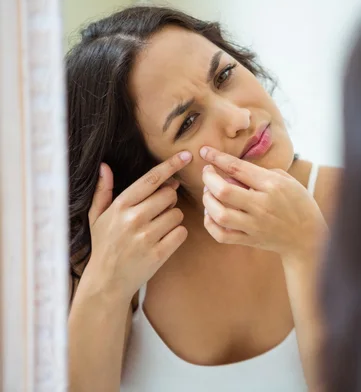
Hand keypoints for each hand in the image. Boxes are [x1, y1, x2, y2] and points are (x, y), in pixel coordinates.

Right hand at [82, 151, 191, 299]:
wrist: (106, 282)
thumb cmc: (104, 246)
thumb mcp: (97, 217)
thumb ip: (103, 192)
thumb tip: (105, 167)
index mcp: (120, 206)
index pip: (151, 179)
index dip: (170, 165)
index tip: (186, 156)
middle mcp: (133, 219)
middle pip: (169, 195)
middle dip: (169, 200)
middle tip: (160, 210)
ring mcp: (146, 237)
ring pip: (177, 214)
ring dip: (173, 219)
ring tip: (158, 229)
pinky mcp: (158, 254)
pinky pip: (181, 233)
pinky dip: (177, 235)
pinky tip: (164, 240)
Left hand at [200, 147, 327, 258]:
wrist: (308, 237)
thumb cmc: (298, 204)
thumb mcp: (287, 181)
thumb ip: (261, 173)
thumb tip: (233, 171)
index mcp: (272, 185)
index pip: (237, 168)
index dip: (217, 157)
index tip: (205, 151)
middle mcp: (261, 205)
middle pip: (223, 190)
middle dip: (208, 178)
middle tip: (207, 173)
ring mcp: (254, 225)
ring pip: (219, 214)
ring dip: (207, 201)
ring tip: (208, 193)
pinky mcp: (250, 240)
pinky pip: (221, 235)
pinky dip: (210, 224)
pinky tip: (211, 214)